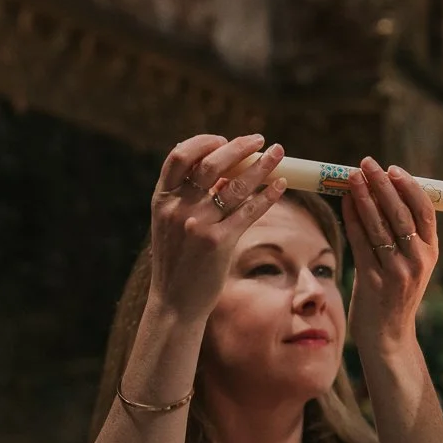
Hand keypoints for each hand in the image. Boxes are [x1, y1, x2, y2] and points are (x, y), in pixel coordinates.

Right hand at [147, 134, 287, 322]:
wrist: (174, 302)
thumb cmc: (176, 262)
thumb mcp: (170, 224)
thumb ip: (187, 197)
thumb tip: (219, 169)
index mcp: (162, 199)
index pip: (179, 156)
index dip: (203, 142)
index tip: (223, 139)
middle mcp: (178, 208)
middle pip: (211, 163)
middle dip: (239, 147)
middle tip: (260, 140)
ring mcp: (198, 225)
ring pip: (235, 185)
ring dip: (262, 166)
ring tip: (279, 154)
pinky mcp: (219, 243)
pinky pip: (249, 211)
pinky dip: (267, 195)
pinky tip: (280, 186)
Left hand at [340, 157, 439, 356]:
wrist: (388, 338)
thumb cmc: (395, 297)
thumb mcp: (411, 266)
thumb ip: (405, 237)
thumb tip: (384, 194)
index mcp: (431, 254)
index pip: (425, 211)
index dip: (408, 186)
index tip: (392, 169)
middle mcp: (417, 261)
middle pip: (400, 213)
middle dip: (382, 184)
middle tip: (367, 163)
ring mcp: (396, 272)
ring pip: (378, 225)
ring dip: (363, 196)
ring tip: (351, 176)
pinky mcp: (373, 281)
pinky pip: (360, 243)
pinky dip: (351, 219)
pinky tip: (344, 202)